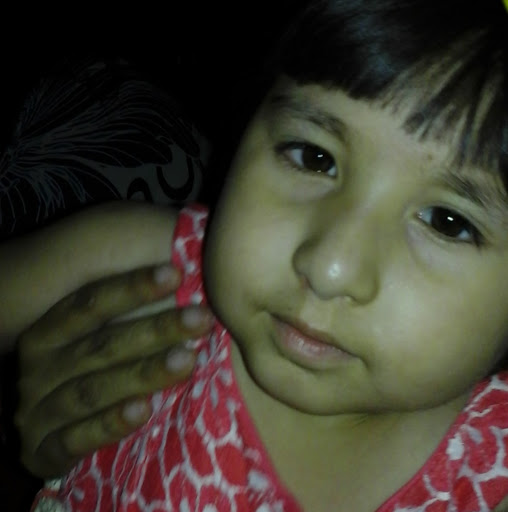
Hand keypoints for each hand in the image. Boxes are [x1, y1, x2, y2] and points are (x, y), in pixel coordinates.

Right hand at [15, 264, 212, 477]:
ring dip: (142, 374)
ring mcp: (36, 411)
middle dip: (155, 330)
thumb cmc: (77, 376)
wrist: (37, 434)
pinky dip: (110, 424)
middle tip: (201, 318)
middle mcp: (38, 368)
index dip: (132, 287)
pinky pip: (76, 438)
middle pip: (101, 345)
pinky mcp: (41, 452)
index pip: (90, 303)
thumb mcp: (87, 343)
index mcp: (48, 333)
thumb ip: (122, 319)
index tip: (176, 274)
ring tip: (187, 361)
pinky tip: (144, 410)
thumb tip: (177, 277)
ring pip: (93, 390)